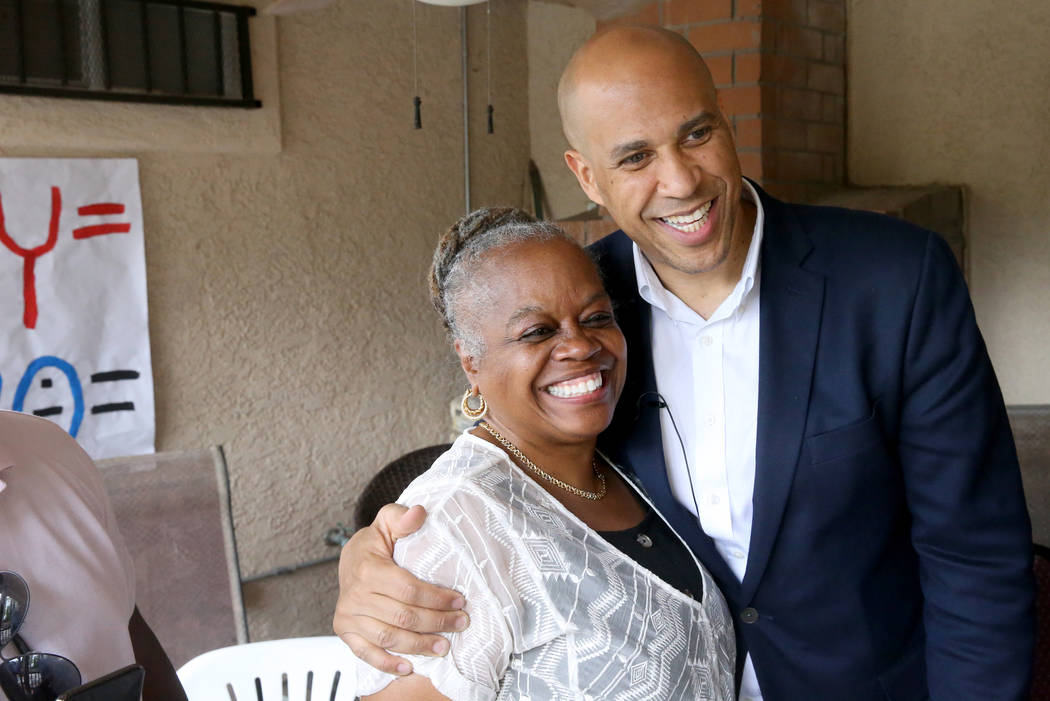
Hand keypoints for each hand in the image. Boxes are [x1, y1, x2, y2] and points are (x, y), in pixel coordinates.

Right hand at [333, 504, 469, 674]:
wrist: (348, 561)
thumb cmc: (374, 544)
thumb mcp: (387, 523)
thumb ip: (402, 517)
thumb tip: (419, 513)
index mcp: (368, 569)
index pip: (409, 589)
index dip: (437, 597)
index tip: (459, 600)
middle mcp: (355, 595)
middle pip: (403, 616)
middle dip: (436, 622)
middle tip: (460, 623)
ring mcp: (349, 616)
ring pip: (389, 637)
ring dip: (420, 645)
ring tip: (444, 646)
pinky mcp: (345, 631)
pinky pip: (366, 653)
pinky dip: (387, 663)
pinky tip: (408, 666)